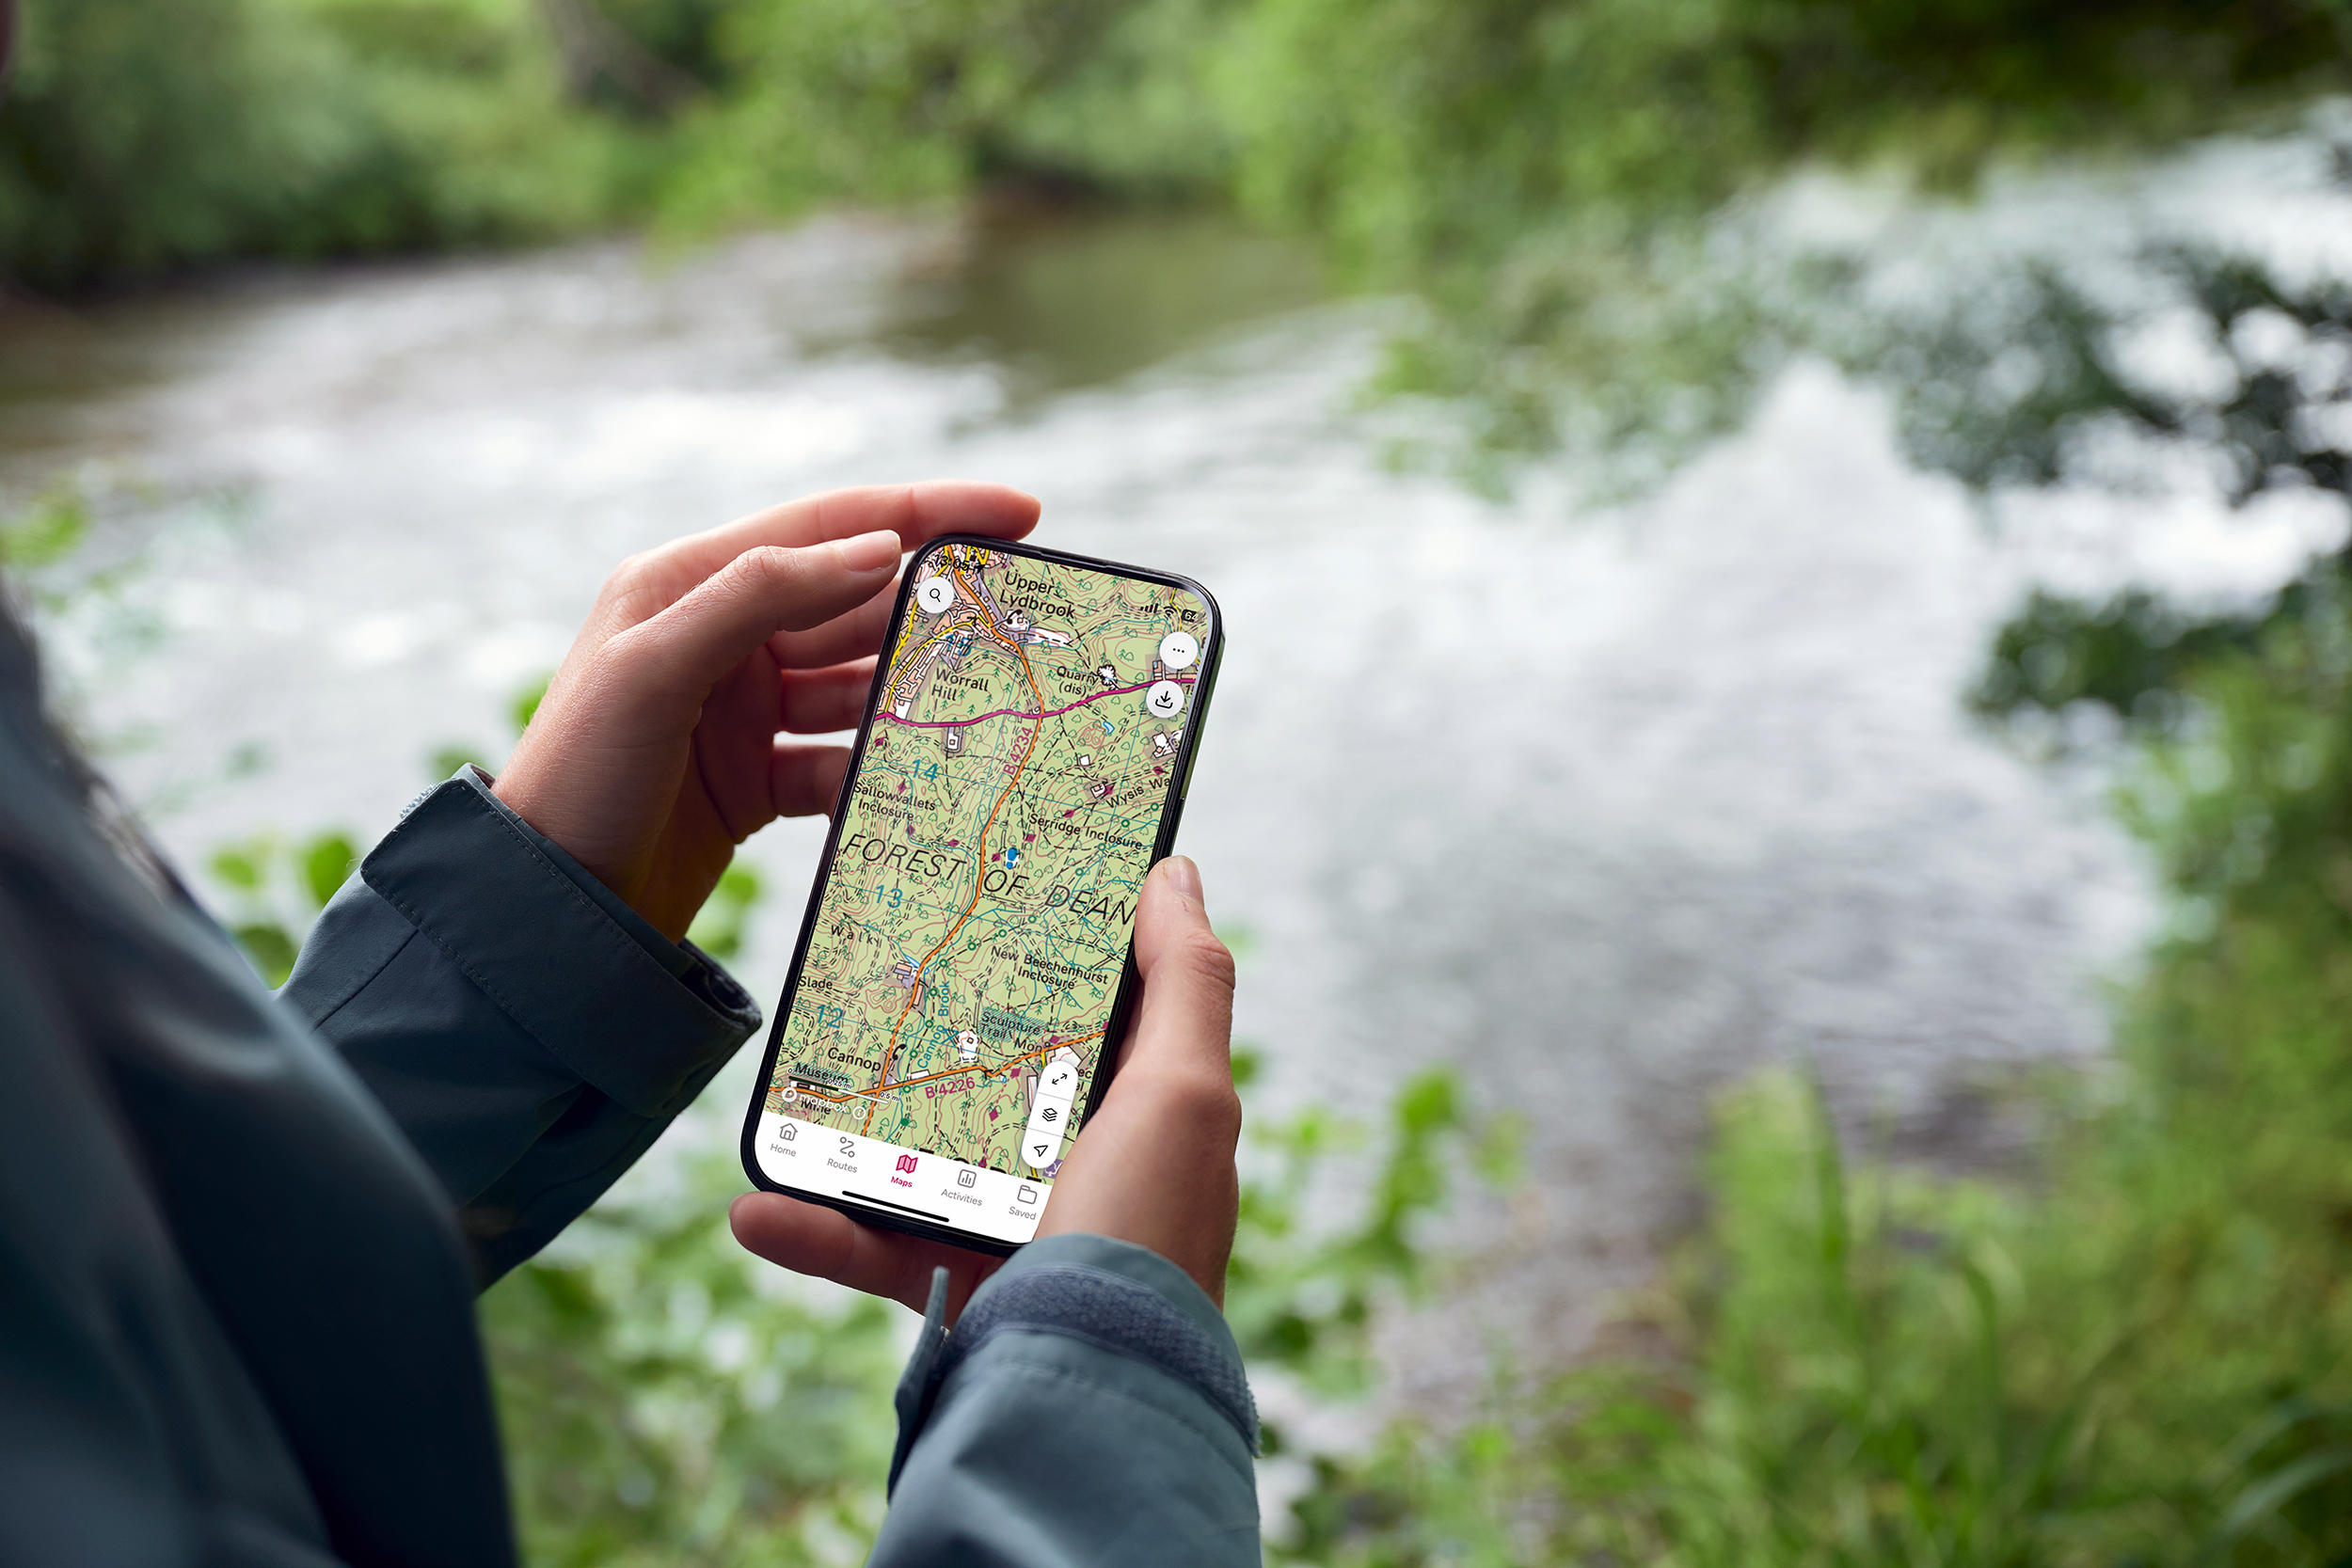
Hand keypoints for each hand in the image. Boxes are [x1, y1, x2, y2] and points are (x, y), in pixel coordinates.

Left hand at [493, 483, 1038, 941]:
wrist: (544, 909)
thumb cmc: (579, 775)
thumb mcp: (655, 669)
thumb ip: (760, 596)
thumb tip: (877, 548)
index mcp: (690, 582)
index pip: (833, 527)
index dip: (929, 513)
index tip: (1023, 514)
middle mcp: (721, 636)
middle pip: (857, 605)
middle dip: (938, 612)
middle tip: (1023, 626)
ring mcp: (741, 710)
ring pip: (858, 684)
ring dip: (918, 694)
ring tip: (991, 708)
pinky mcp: (754, 778)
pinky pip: (840, 758)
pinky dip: (880, 767)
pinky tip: (923, 781)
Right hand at [731, 855, 1242, 1317]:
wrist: (1087, 1408)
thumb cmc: (1146, 1237)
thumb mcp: (1184, 1094)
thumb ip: (1186, 984)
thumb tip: (1178, 872)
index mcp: (1154, 1109)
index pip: (1107, 1001)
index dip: (1060, 941)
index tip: (989, 885)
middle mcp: (1095, 1161)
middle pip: (1001, 1064)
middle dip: (933, 1018)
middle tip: (872, 965)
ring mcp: (1026, 1226)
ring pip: (924, 1151)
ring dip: (851, 1124)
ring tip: (794, 1083)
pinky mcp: (964, 1289)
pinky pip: (875, 1247)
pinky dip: (815, 1229)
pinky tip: (756, 1211)